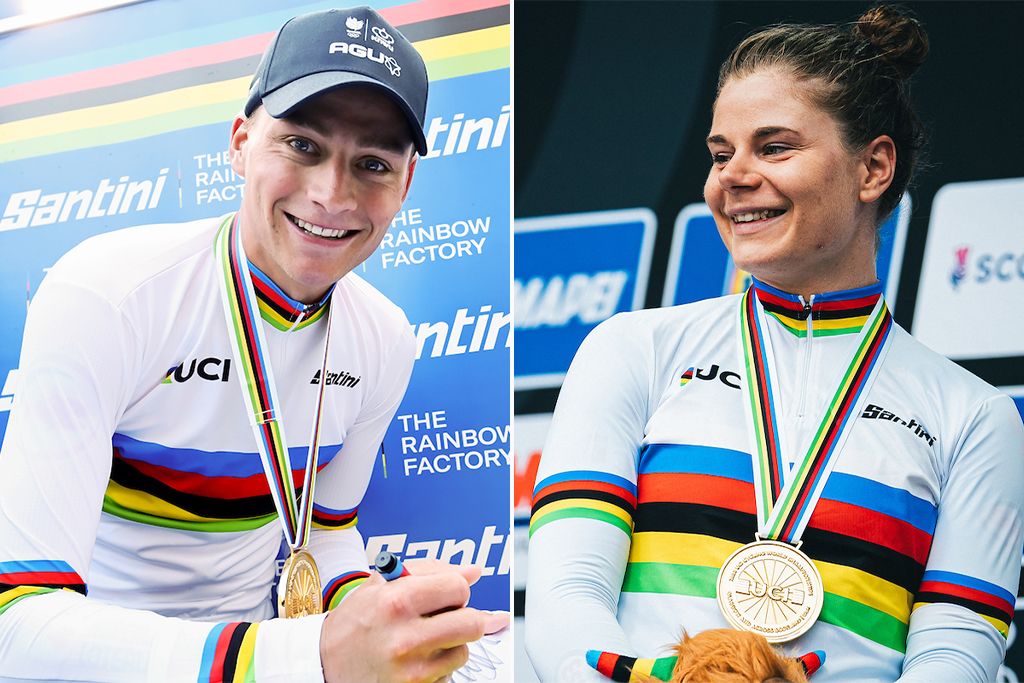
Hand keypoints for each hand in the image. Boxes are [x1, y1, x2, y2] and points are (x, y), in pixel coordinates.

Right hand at [319, 560, 508, 682]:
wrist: (324, 665)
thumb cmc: (354, 623)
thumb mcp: (382, 585)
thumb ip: (430, 571)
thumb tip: (473, 572)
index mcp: (397, 602)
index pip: (458, 587)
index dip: (456, 587)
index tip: (448, 592)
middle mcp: (405, 637)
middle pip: (472, 622)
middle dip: (464, 616)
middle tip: (447, 615)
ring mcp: (412, 669)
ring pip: (463, 650)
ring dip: (451, 643)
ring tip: (423, 639)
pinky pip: (448, 674)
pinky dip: (439, 665)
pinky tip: (416, 658)